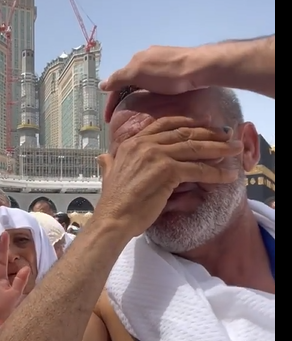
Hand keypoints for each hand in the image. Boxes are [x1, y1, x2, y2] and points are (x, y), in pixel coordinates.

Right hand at [95, 116, 242, 238]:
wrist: (113, 218)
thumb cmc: (114, 202)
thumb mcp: (109, 175)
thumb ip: (110, 163)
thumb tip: (104, 158)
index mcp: (133, 142)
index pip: (166, 124)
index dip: (189, 122)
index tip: (205, 123)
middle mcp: (145, 144)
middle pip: (185, 133)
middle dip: (210, 133)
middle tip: (228, 134)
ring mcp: (157, 155)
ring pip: (195, 148)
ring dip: (219, 149)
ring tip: (235, 149)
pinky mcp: (167, 171)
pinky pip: (198, 169)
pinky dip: (216, 172)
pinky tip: (228, 175)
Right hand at [101, 45, 208, 120]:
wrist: (200, 68)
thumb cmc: (168, 73)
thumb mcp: (138, 74)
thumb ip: (119, 78)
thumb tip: (101, 84)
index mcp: (137, 59)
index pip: (117, 82)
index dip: (111, 101)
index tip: (108, 120)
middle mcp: (147, 58)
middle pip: (129, 81)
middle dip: (123, 98)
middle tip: (122, 117)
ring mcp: (162, 62)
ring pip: (143, 82)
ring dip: (137, 96)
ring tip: (137, 112)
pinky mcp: (176, 69)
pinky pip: (156, 82)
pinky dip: (150, 92)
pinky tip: (156, 101)